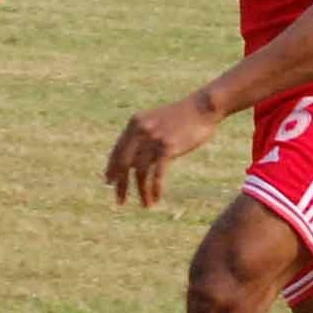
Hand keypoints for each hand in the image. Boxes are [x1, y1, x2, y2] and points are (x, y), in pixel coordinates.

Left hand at [104, 91, 220, 207]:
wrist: (203, 107)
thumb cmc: (182, 117)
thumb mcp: (156, 123)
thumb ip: (143, 140)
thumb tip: (133, 165)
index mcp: (135, 123)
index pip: (117, 150)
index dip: (112, 169)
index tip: (109, 183)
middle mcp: (141, 130)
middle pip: (124, 163)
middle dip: (120, 184)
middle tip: (120, 201)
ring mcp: (154, 138)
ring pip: (140, 172)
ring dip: (141, 191)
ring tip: (145, 204)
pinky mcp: (168, 147)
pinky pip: (157, 173)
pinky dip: (155, 189)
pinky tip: (156, 199)